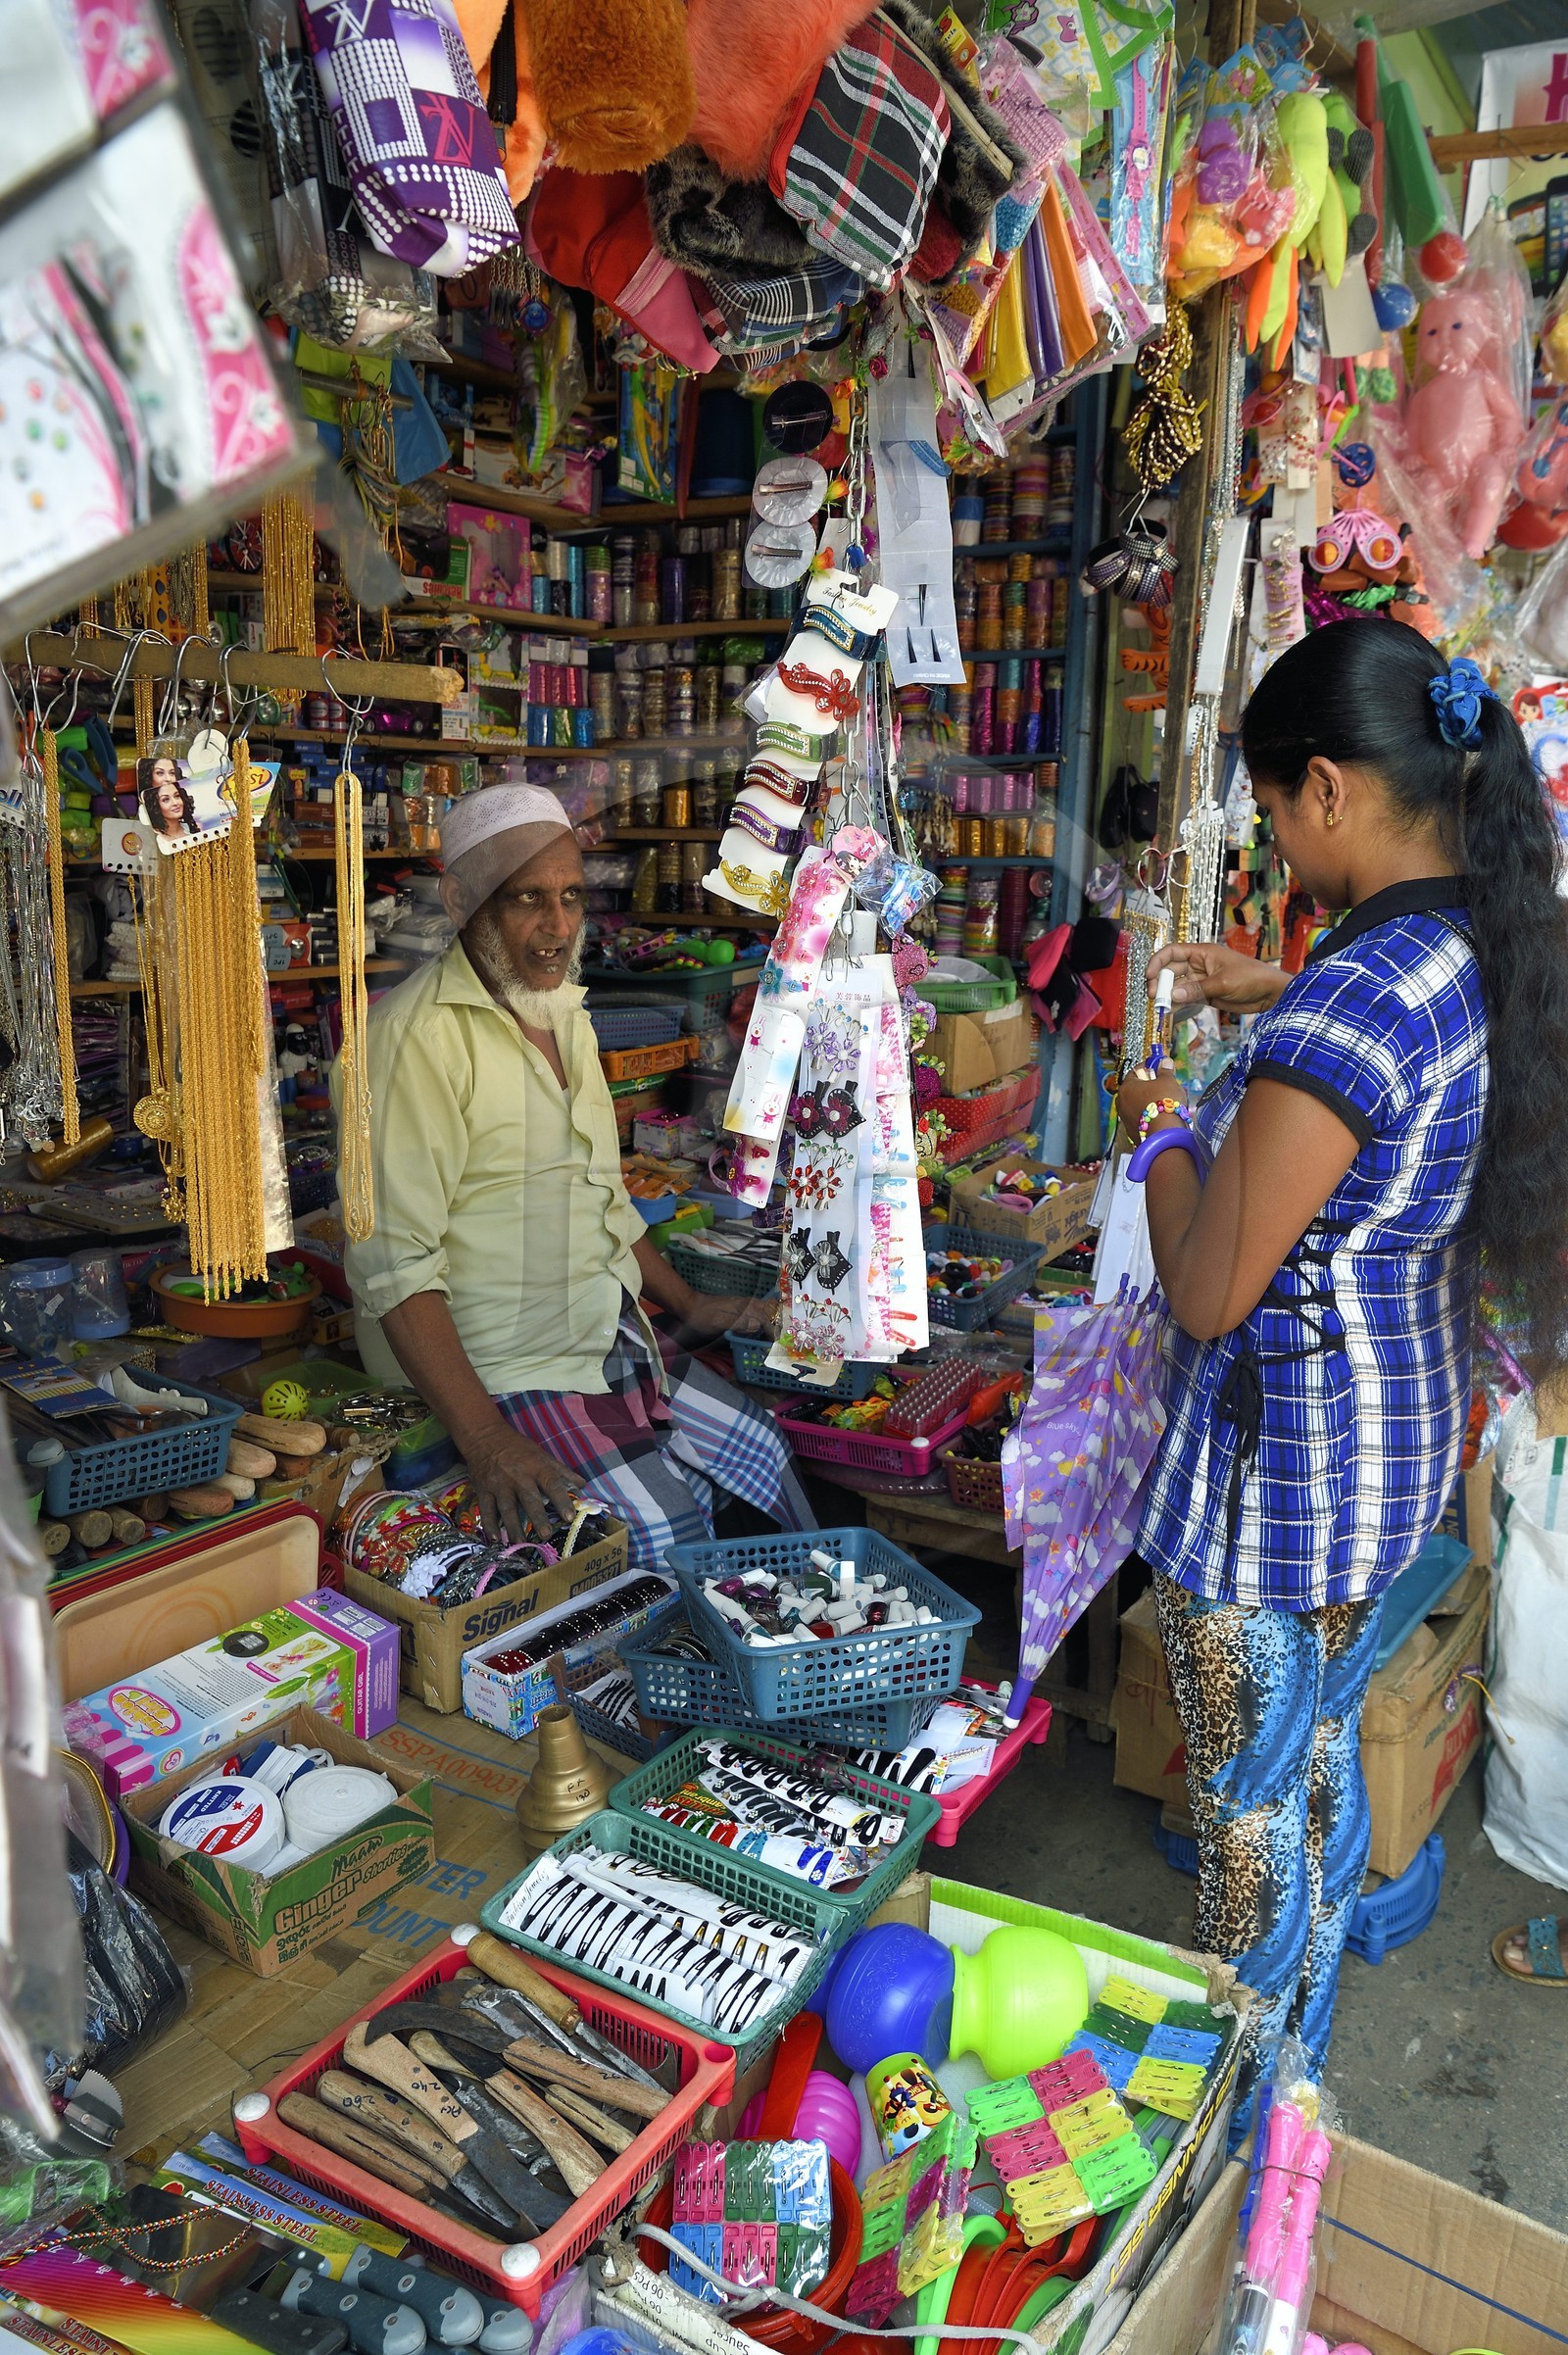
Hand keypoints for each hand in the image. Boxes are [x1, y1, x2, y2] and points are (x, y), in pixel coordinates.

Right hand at [457, 1418, 577, 1545]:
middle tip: (546, 1535)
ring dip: (513, 1526)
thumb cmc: (518, 1448)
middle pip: (529, 1499)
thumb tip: (583, 1486)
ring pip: (507, 1508)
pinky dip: (490, 1525)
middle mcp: (518, 1476)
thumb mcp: (542, 1455)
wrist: (486, 1437)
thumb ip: (562, 1472)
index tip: (569, 1517)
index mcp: (537, 1467)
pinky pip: (486, 1510)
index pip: (552, 1484)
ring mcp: (499, 1484)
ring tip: (521, 1542)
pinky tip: (494, 1539)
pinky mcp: (483, 1490)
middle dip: (538, 1517)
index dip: (561, 1501)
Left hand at [681, 1292, 776, 1339]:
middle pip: (768, 1310)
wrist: (690, 1305)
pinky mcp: (739, 1307)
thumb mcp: (718, 1322)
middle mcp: (746, 1303)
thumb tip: (757, 1325)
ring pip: (764, 1309)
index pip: (764, 1317)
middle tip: (780, 1337)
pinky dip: (764, 1317)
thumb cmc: (703, 1316)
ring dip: (771, 1319)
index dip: (771, 1330)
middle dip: (776, 1322)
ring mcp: (743, 1303)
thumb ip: (738, 1323)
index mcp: (743, 1306)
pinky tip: (763, 1326)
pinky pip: (757, 1310)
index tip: (775, 1342)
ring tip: (775, 1333)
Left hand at [1116, 1068, 1187, 1144]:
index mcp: (1127, 1087)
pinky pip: (1143, 1118)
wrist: (1165, 1133)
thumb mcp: (1167, 1081)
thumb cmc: (1165, 1103)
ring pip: (1140, 1105)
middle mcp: (1122, 1103)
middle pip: (1137, 1089)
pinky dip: (1152, 1115)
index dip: (1148, 1067)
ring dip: (1152, 1101)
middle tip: (1164, 1085)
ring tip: (1168, 1101)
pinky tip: (1164, 1115)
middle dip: (1151, 1086)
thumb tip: (1164, 1062)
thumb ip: (1165, 1070)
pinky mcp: (1133, 1132)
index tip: (1158, 1066)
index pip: (1135, 1071)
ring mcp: (1126, 1119)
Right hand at [1149, 940, 1286, 1014]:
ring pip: (1178, 985)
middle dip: (1161, 981)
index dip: (1158, 961)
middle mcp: (1199, 965)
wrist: (1269, 993)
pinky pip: (1187, 997)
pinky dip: (1178, 1003)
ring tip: (1159, 1006)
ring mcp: (1202, 980)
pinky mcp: (1206, 994)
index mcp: (1203, 953)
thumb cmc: (1250, 978)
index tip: (1149, 976)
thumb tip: (1174, 995)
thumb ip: (1197, 989)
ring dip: (1168, 994)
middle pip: (1172, 970)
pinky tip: (1170, 1010)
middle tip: (1154, 996)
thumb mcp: (1223, 982)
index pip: (1173, 951)